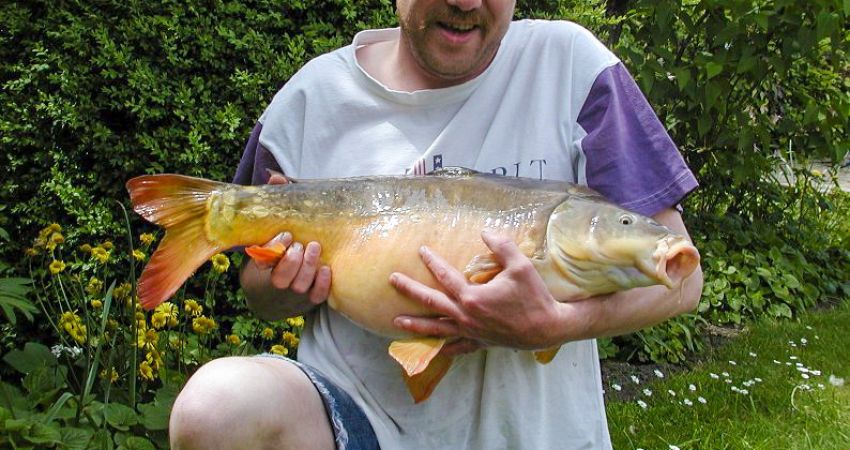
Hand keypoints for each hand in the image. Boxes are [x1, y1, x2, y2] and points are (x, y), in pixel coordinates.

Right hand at [241, 171, 331, 314]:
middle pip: (282, 278)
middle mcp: (278, 280)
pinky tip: (327, 269)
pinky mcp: (311, 297)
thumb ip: (275, 202)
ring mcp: (295, 290)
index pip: (263, 260)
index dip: (273, 249)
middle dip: (292, 261)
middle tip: (301, 245)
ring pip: (299, 286)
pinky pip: (317, 296)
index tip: (286, 234)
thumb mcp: (273, 226)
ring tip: (315, 249)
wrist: (281, 284)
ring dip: (308, 269)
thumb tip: (275, 178)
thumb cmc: (280, 247)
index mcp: (264, 264)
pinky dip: (322, 285)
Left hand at [389, 232, 568, 350]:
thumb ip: (501, 246)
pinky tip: (437, 349)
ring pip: (437, 329)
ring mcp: (471, 333)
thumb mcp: (521, 266)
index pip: (445, 276)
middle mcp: (466, 317)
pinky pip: (458, 347)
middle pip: (431, 303)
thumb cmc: (535, 297)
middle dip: (410, 291)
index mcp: (472, 297)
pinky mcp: (481, 343)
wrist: (548, 328)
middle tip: (393, 280)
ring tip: (397, 323)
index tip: (421, 250)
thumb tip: (485, 232)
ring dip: (416, 325)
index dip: (432, 262)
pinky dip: (445, 348)